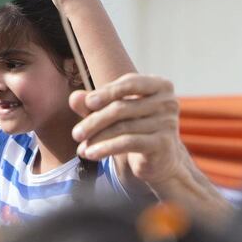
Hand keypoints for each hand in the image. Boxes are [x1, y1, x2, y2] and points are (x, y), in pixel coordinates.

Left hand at [69, 73, 185, 185]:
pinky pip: (128, 142)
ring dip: (97, 138)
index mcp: (159, 85)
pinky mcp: (163, 144)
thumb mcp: (112, 113)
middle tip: (76, 134)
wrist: (159, 159)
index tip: (88, 103)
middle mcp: (167, 102)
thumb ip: (93, 103)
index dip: (107, 92)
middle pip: (121, 108)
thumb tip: (74, 97)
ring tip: (80, 149)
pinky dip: (106, 148)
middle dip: (94, 121)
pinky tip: (91, 154)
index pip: (130, 82)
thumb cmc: (134, 128)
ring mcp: (168, 123)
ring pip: (122, 127)